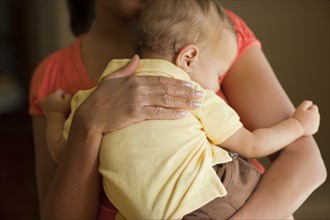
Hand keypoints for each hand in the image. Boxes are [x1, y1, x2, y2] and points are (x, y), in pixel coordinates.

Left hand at [40, 89, 71, 116]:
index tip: (65, 100)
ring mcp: (44, 101)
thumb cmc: (63, 110)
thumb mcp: (69, 102)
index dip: (64, 95)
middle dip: (58, 97)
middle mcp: (49, 96)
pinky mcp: (42, 106)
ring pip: (49, 97)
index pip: (60, 91)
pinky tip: (48, 104)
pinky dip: (45, 102)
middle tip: (61, 104)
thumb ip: (68, 95)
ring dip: (52, 100)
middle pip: (55, 94)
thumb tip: (65, 94)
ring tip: (56, 105)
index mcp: (55, 94)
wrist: (56, 118)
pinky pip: (42, 101)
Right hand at [74, 55, 202, 133]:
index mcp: (135, 79)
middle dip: (186, 92)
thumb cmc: (100, 98)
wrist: (89, 117)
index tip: (191, 84)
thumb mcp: (111, 78)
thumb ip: (126, 68)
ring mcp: (137, 101)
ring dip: (183, 102)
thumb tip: (137, 57)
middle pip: (168, 89)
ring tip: (197, 104)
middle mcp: (138, 89)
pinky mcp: (135, 114)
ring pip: (166, 100)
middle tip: (200, 95)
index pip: (162, 79)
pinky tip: (182, 114)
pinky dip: (171, 114)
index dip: (178, 82)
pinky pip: (157, 113)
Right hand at [293, 100, 319, 135]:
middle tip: (302, 116)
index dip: (307, 108)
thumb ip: (306, 103)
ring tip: (303, 121)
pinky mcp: (315, 129)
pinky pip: (314, 125)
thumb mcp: (300, 108)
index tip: (302, 111)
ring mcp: (316, 125)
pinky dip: (310, 124)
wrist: (295, 128)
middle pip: (315, 113)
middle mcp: (317, 119)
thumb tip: (311, 102)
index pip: (314, 107)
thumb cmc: (297, 117)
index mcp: (314, 113)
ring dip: (310, 118)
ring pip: (315, 119)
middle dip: (310, 113)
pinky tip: (304, 125)